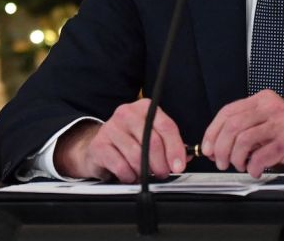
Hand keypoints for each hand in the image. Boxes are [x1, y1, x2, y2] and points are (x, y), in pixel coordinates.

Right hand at [53, 99, 187, 182]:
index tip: (179, 165)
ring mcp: (111, 128)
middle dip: (161, 164)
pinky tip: (130, 175)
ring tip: (145, 175)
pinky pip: (121, 166)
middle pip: (152, 142)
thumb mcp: (150, 136)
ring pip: (137, 156)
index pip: (166, 126)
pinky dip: (129, 176)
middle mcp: (127, 113)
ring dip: (144, 172)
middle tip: (163, 173)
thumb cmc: (129, 141)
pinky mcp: (99, 145)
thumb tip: (184, 158)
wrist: (99, 147)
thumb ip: (169, 144)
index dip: (175, 148)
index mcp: (145, 108)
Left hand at [201, 90, 283, 178]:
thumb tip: (215, 145)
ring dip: (236, 159)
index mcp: (263, 100)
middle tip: (221, 162)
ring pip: (243, 140)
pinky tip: (256, 170)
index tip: (208, 148)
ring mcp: (281, 123)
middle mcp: (272, 107)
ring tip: (241, 166)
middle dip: (221, 149)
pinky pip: (260, 156)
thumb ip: (243, 130)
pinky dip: (253, 168)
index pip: (228, 112)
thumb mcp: (266, 126)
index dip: (213, 132)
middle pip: (232, 126)